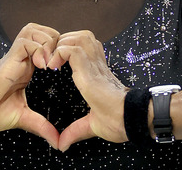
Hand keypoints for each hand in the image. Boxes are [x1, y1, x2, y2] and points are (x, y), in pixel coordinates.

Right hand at [0, 23, 60, 147]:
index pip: (47, 44)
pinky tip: (42, 66)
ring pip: (34, 30)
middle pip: (43, 30)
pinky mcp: (8, 59)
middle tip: (59, 63)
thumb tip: (58, 142)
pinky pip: (25, 41)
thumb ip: (42, 126)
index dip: (58, 50)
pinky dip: (38, 49)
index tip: (64, 69)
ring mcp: (15, 57)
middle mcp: (23, 59)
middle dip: (56, 42)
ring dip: (47, 42)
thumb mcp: (24, 118)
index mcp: (28, 68)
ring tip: (50, 64)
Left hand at [47, 31, 128, 151]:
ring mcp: (94, 64)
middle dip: (62, 44)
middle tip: (51, 61)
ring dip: (60, 46)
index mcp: (97, 72)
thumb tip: (62, 145)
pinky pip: (71, 49)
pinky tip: (53, 67)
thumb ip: (75, 130)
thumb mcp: (91, 124)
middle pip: (78, 35)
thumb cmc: (118, 121)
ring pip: (75, 37)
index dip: (68, 50)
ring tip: (52, 62)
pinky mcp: (90, 68)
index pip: (83, 46)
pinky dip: (59, 53)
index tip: (55, 66)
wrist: (129, 118)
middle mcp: (97, 63)